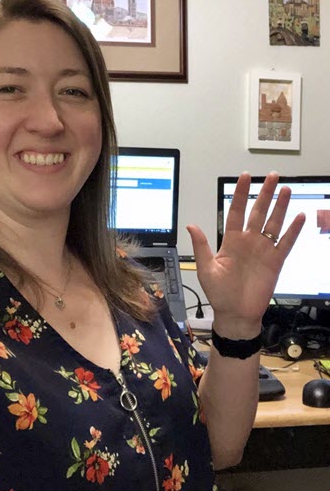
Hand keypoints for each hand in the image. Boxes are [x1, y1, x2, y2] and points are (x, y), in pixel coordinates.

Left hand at [186, 172, 305, 338]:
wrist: (235, 314)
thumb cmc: (219, 293)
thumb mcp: (205, 269)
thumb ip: (201, 246)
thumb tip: (191, 226)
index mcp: (231, 241)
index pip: (236, 211)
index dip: (240, 194)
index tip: (245, 177)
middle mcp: (248, 241)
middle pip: (258, 212)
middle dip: (265, 193)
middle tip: (273, 176)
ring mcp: (263, 250)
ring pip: (274, 223)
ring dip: (280, 207)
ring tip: (286, 189)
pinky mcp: (275, 262)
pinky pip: (286, 243)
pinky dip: (293, 230)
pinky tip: (299, 216)